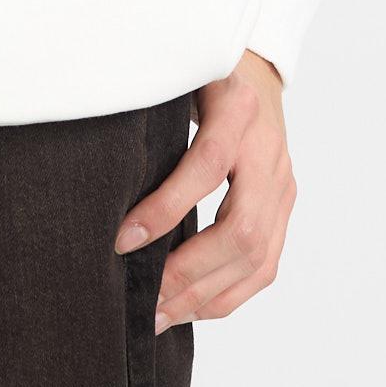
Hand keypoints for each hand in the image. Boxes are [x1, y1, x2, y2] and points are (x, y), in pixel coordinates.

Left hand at [112, 49, 296, 332]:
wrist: (253, 71)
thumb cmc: (198, 76)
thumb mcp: (173, 80)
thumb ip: (147, 115)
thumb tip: (101, 177)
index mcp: (238, 108)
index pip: (208, 165)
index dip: (166, 209)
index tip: (122, 241)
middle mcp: (268, 149)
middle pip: (240, 229)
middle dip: (187, 273)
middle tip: (143, 300)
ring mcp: (282, 181)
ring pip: (257, 256)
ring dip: (205, 295)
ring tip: (159, 316)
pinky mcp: (284, 205)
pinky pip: (266, 264)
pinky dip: (228, 294)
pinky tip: (190, 307)